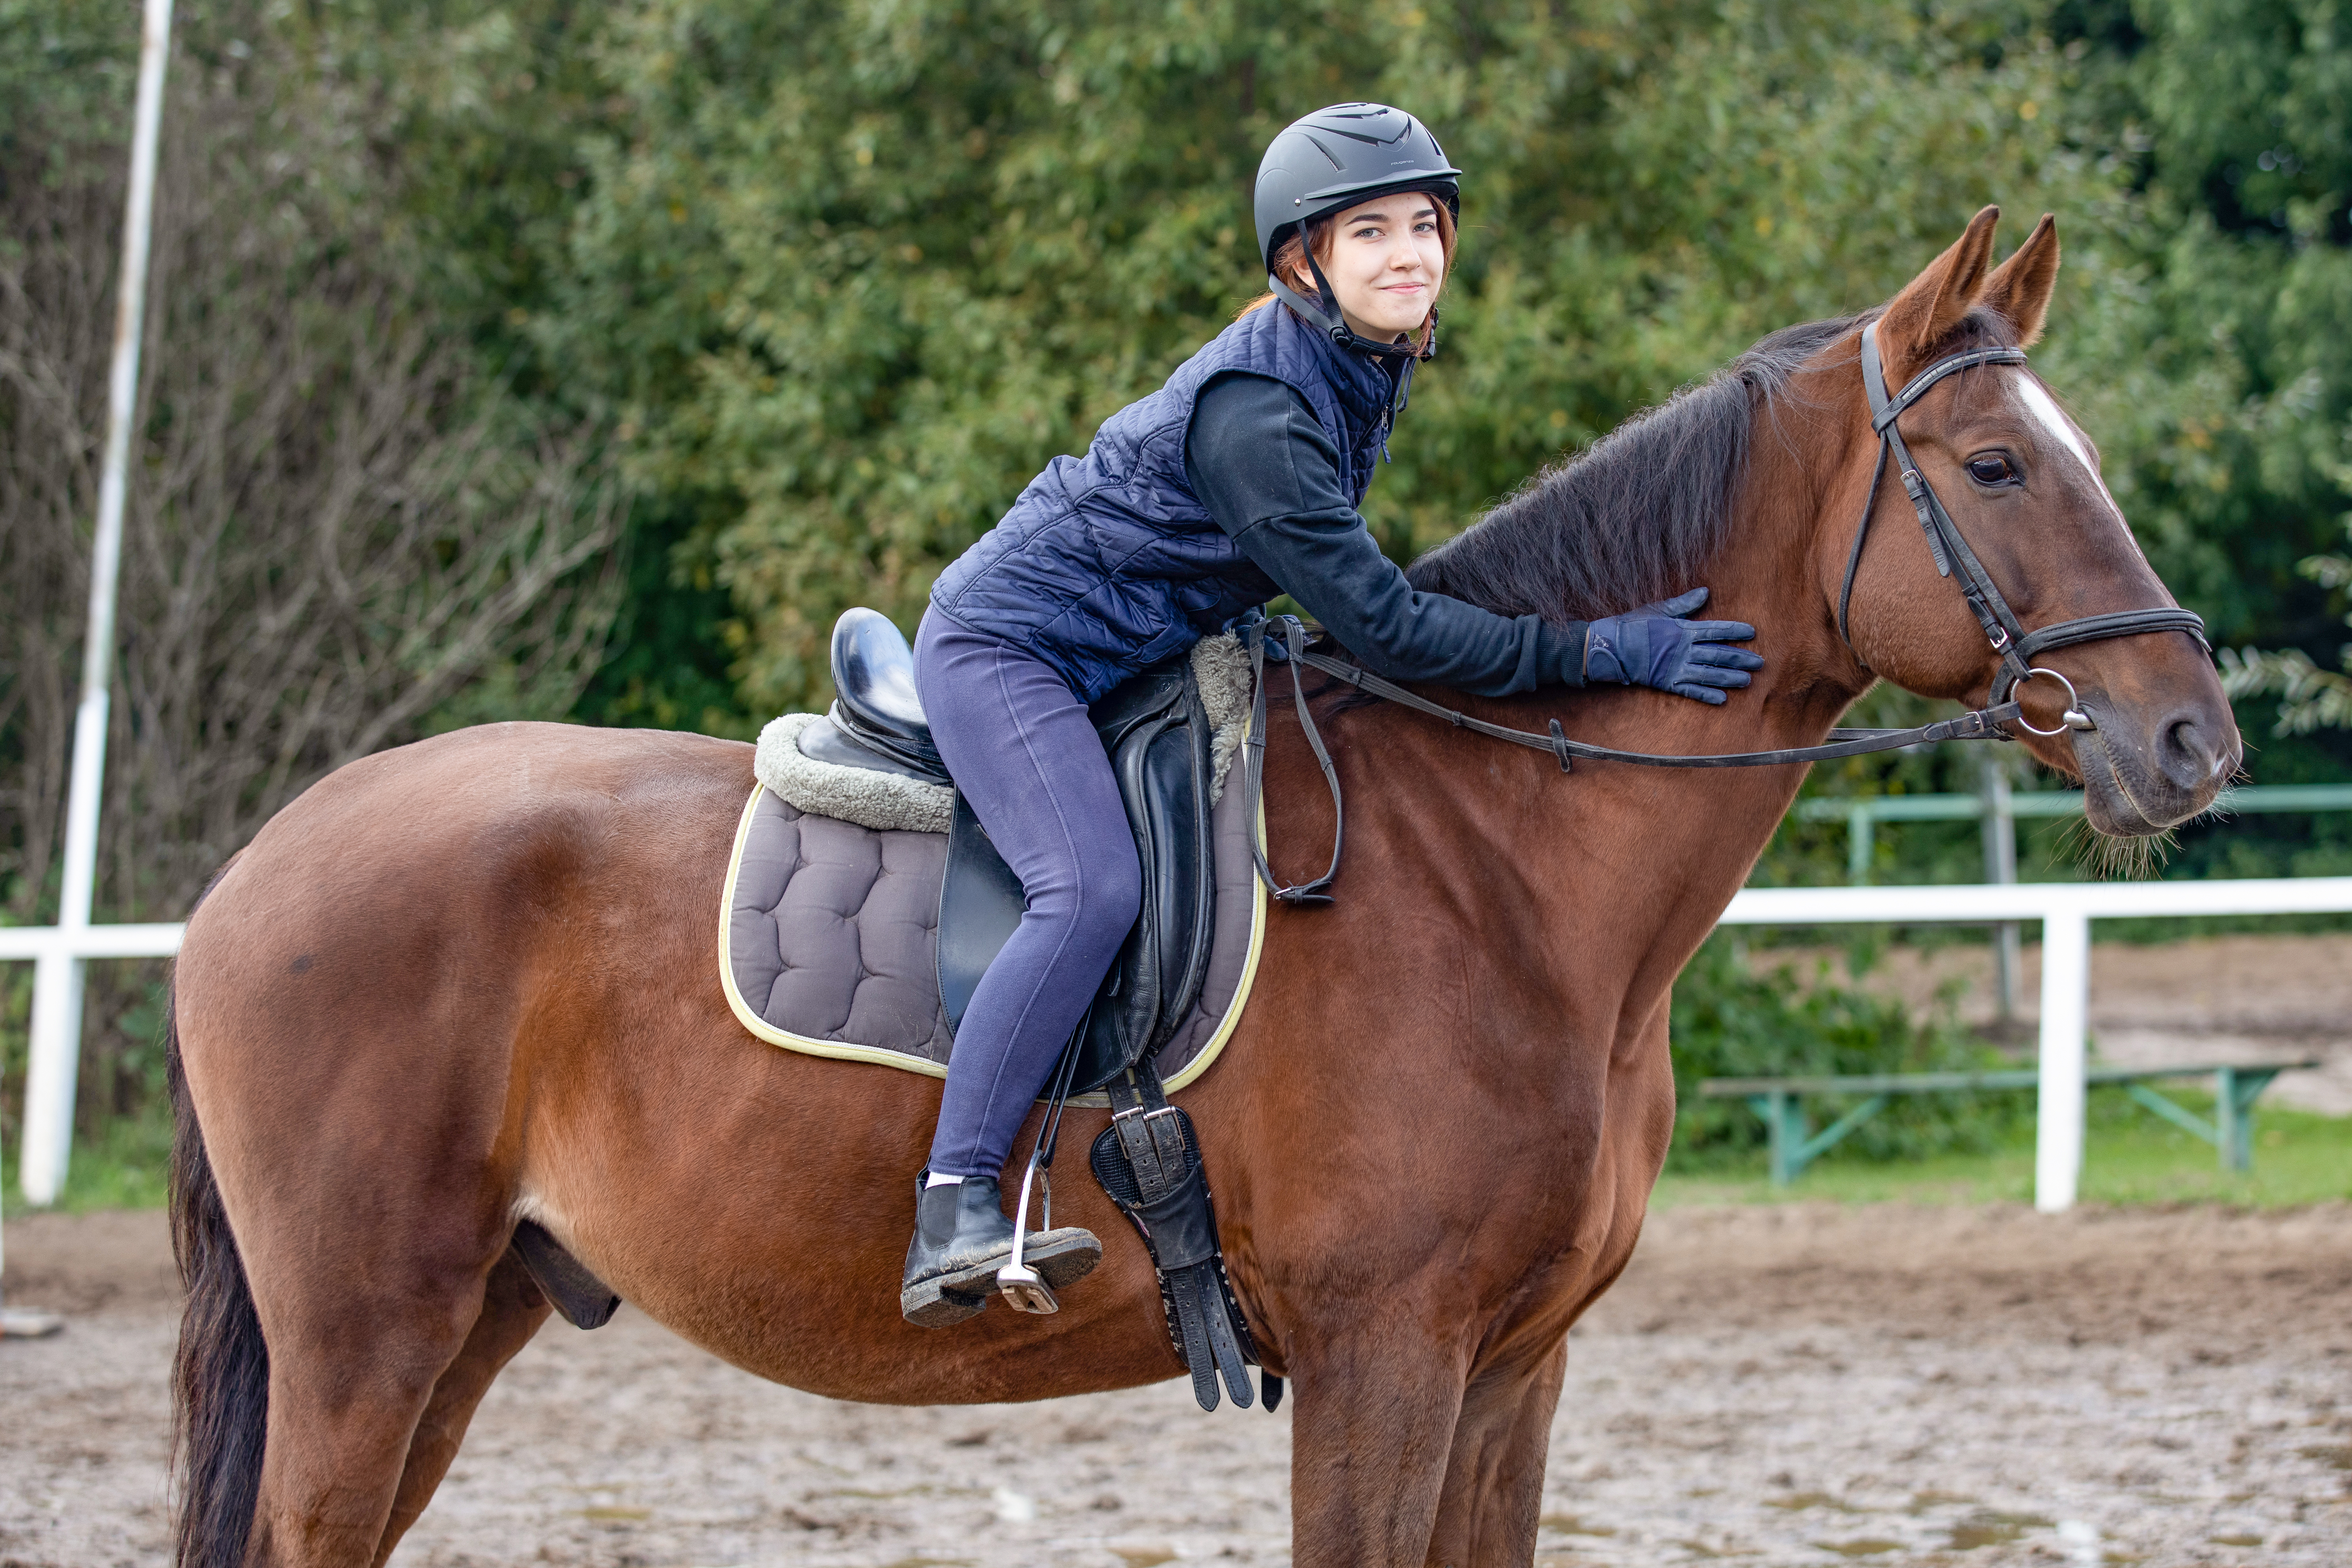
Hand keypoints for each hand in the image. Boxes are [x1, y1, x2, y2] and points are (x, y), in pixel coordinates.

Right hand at [1584, 587, 1763, 704]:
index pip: (1716, 630)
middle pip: (1719, 654)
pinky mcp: (1668, 683)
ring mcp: (1677, 668)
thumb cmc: (1634, 625)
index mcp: (1684, 630)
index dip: (1735, 631)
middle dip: (1741, 658)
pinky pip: (1691, 691)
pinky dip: (1707, 696)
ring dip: (1730, 678)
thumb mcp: (1659, 609)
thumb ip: (1684, 604)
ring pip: (1710, 674)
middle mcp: (1684, 650)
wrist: (1611, 647)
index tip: (1752, 632)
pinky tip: (1722, 700)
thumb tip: (1705, 592)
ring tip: (1747, 681)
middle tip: (1760, 663)